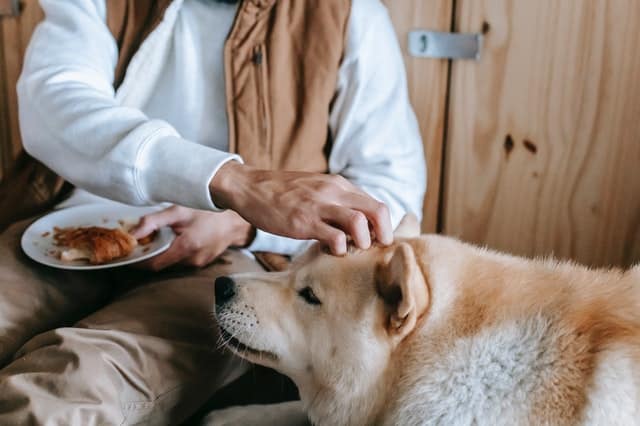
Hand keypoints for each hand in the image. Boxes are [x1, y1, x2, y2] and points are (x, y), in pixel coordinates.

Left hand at [131, 205, 252, 270]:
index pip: (154, 265)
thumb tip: (133, 235)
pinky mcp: (204, 262)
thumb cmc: (208, 212)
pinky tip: (181, 239)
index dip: (140, 262)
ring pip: (173, 262)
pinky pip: (183, 260)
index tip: (131, 253)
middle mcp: (192, 260)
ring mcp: (199, 263)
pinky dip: (177, 252)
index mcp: (185, 248)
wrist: (235, 220)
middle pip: (163, 264)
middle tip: (145, 242)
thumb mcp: (178, 211)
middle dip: (152, 255)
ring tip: (165, 237)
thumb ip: (153, 222)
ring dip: (165, 253)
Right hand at [209, 162, 392, 254]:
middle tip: (373, 249)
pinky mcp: (304, 222)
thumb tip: (357, 221)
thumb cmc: (283, 192)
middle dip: (383, 235)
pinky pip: (335, 238)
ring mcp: (320, 206)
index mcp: (339, 185)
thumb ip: (337, 200)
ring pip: (360, 224)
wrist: (249, 187)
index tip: (374, 240)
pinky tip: (328, 251)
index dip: (381, 226)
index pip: (376, 204)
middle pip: (378, 211)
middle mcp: (334, 192)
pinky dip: (338, 250)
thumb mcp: (316, 188)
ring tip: (349, 250)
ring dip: (362, 243)